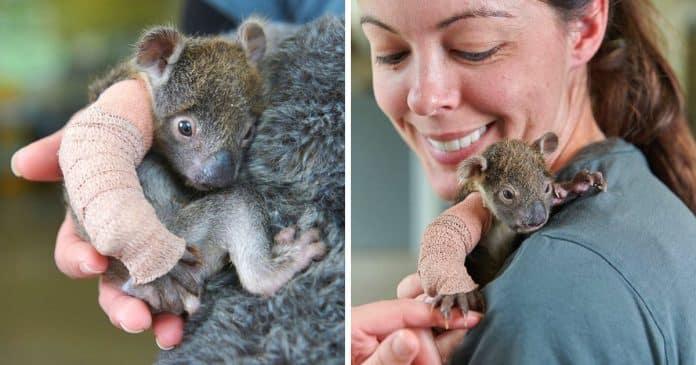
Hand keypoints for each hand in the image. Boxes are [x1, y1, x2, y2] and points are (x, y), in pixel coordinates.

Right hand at [11, 129, 183, 348]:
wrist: (180, 113)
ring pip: (149, 294)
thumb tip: (22, 166)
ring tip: (168, 332)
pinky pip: (185, 283)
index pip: (77, 251)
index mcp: (92, 220)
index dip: (80, 261)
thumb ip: (61, 150)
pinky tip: (191, 318)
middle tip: (135, 319)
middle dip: (121, 307)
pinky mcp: (189, 250)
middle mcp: (123, 242)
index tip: (94, 262)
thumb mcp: (94, 130)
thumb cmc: (128, 121)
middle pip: (113, 286)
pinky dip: (186, 306)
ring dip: (154, 317)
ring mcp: (157, 248)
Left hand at [352, 286, 480, 364]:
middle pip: (409, 324)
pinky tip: (418, 362)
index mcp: (353, 322)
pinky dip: (411, 357)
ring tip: (425, 363)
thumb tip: (410, 338)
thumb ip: (386, 357)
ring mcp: (366, 336)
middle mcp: (360, 325)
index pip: (403, 309)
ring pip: (408, 337)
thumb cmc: (331, 362)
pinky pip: (399, 346)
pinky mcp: (372, 348)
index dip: (436, 314)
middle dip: (426, 349)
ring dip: (421, 355)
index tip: (465, 319)